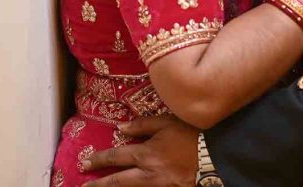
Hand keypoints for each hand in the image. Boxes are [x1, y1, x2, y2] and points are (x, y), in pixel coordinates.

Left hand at [83, 114, 198, 186]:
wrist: (216, 155)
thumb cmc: (192, 134)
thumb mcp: (166, 122)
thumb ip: (142, 125)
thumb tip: (121, 128)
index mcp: (146, 154)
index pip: (116, 157)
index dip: (99, 160)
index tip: (86, 162)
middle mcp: (149, 174)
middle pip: (118, 182)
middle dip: (99, 185)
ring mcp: (160, 186)